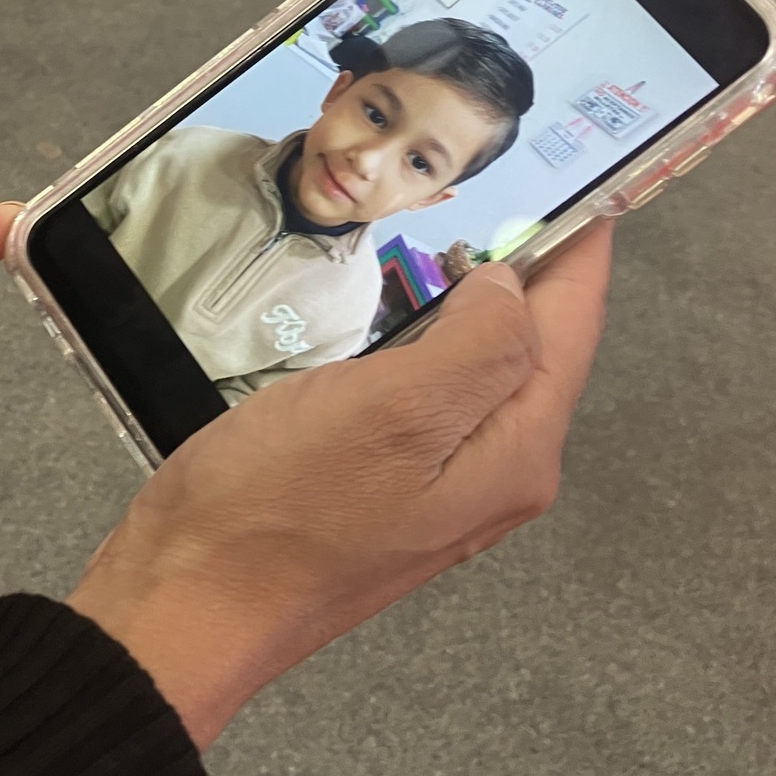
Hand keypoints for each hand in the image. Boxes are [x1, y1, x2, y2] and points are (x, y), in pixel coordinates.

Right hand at [69, 223, 611, 746]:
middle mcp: (492, 474)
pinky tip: (397, 311)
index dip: (582, 244)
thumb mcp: (391, 409)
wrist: (185, 606)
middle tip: (521, 181)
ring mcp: (437, 485)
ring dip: (476, 301)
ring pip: (478, 371)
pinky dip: (425, 339)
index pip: (573, 325)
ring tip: (462, 226)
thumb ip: (476, 343)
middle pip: (535, 350)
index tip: (590, 170)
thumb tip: (513, 287)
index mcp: (513, 453)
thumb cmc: (276, 511)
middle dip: (534, 268)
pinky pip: (428, 396)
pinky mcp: (381, 484)